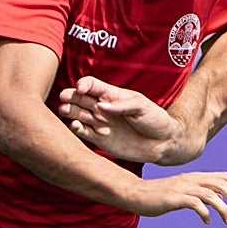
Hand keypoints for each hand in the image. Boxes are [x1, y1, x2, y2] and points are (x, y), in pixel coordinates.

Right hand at [59, 76, 179, 161]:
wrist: (163, 143)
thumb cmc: (155, 119)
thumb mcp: (142, 107)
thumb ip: (122, 106)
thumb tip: (101, 106)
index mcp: (112, 95)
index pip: (92, 85)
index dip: (84, 84)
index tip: (81, 88)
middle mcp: (102, 108)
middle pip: (80, 98)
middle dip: (71, 96)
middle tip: (63, 98)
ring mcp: (99, 123)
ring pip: (77, 114)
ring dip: (69, 111)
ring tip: (63, 110)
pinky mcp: (99, 139)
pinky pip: (83, 132)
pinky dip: (76, 129)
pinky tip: (74, 126)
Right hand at [130, 171, 226, 224]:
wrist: (135, 194)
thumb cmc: (159, 195)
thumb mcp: (182, 192)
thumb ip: (199, 193)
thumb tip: (217, 200)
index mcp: (195, 177)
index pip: (223, 176)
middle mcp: (192, 180)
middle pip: (221, 184)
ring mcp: (183, 188)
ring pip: (212, 194)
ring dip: (224, 208)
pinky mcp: (175, 198)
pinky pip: (196, 204)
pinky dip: (206, 213)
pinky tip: (207, 222)